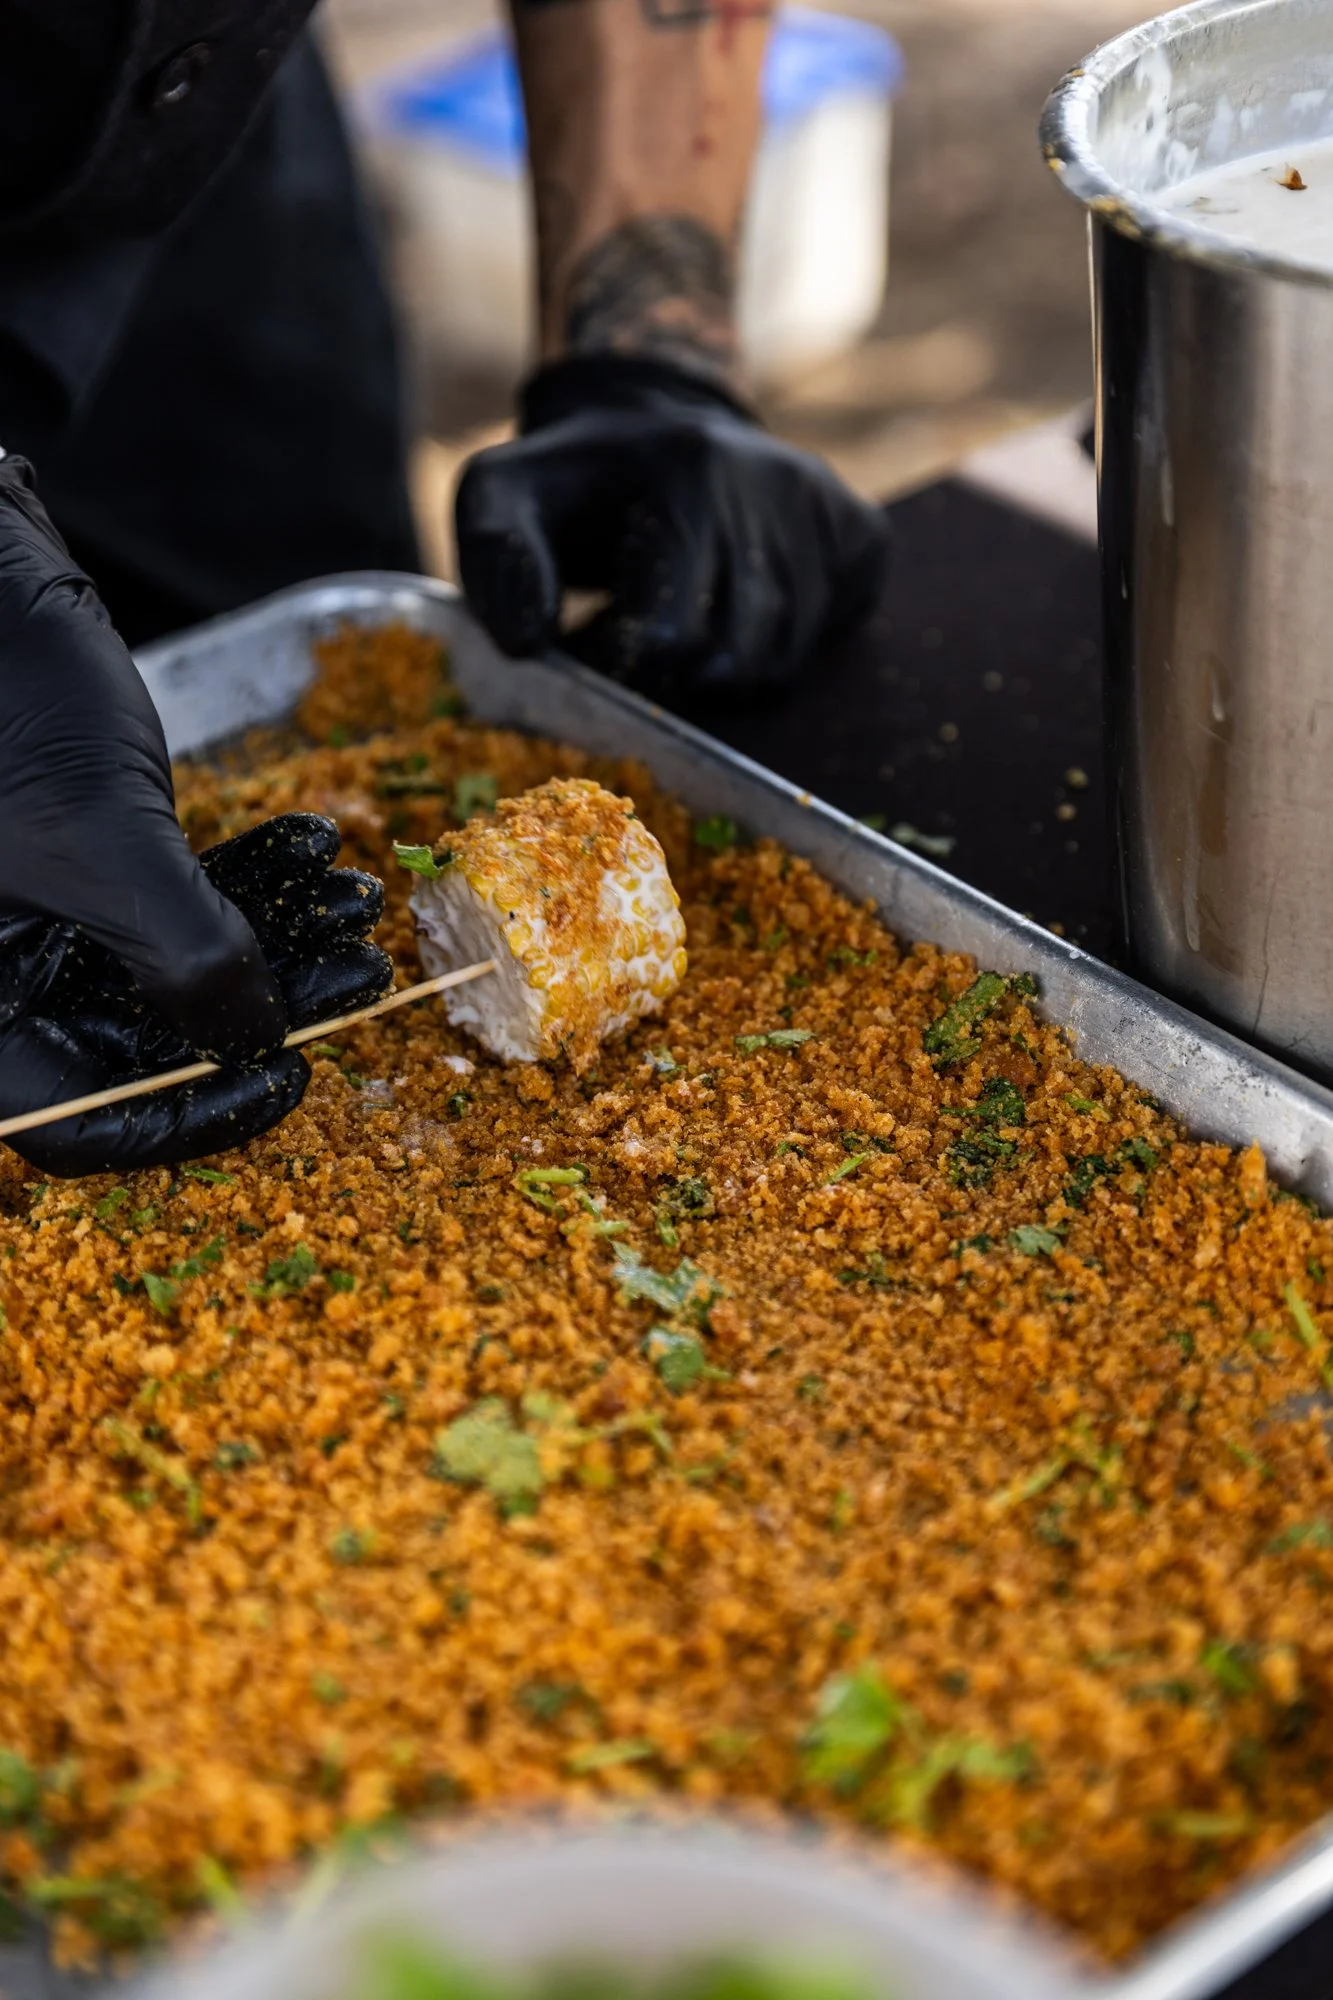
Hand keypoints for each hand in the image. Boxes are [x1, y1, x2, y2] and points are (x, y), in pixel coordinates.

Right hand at [0, 454, 388, 1172]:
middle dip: (265, 1003)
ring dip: (276, 932)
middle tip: (363, 973)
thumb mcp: (103, 841)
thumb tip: (258, 1044)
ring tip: (358, 902)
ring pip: (170, 964)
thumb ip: (186, 956)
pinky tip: (315, 843)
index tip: (292, 1079)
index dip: (195, 1117)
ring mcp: (39, 919)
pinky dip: (245, 876)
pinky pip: (166, 897)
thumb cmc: (6, 699)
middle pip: (143, 1042)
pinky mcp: (76, 861)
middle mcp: (1, 979)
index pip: (82, 1123)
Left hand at [455, 355, 891, 701]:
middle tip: (643, 653)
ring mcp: (825, 506)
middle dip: (686, 679)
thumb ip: (497, 561)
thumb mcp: (499, 494)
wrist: (647, 422)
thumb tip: (529, 642)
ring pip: (791, 653)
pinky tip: (740, 609)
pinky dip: (787, 644)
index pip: (676, 634)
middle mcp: (774, 481)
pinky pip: (835, 628)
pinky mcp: (860, 531)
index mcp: (688, 469)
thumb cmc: (567, 482)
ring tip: (683, 634)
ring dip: (731, 671)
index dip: (629, 663)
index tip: (598, 643)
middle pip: (745, 654)